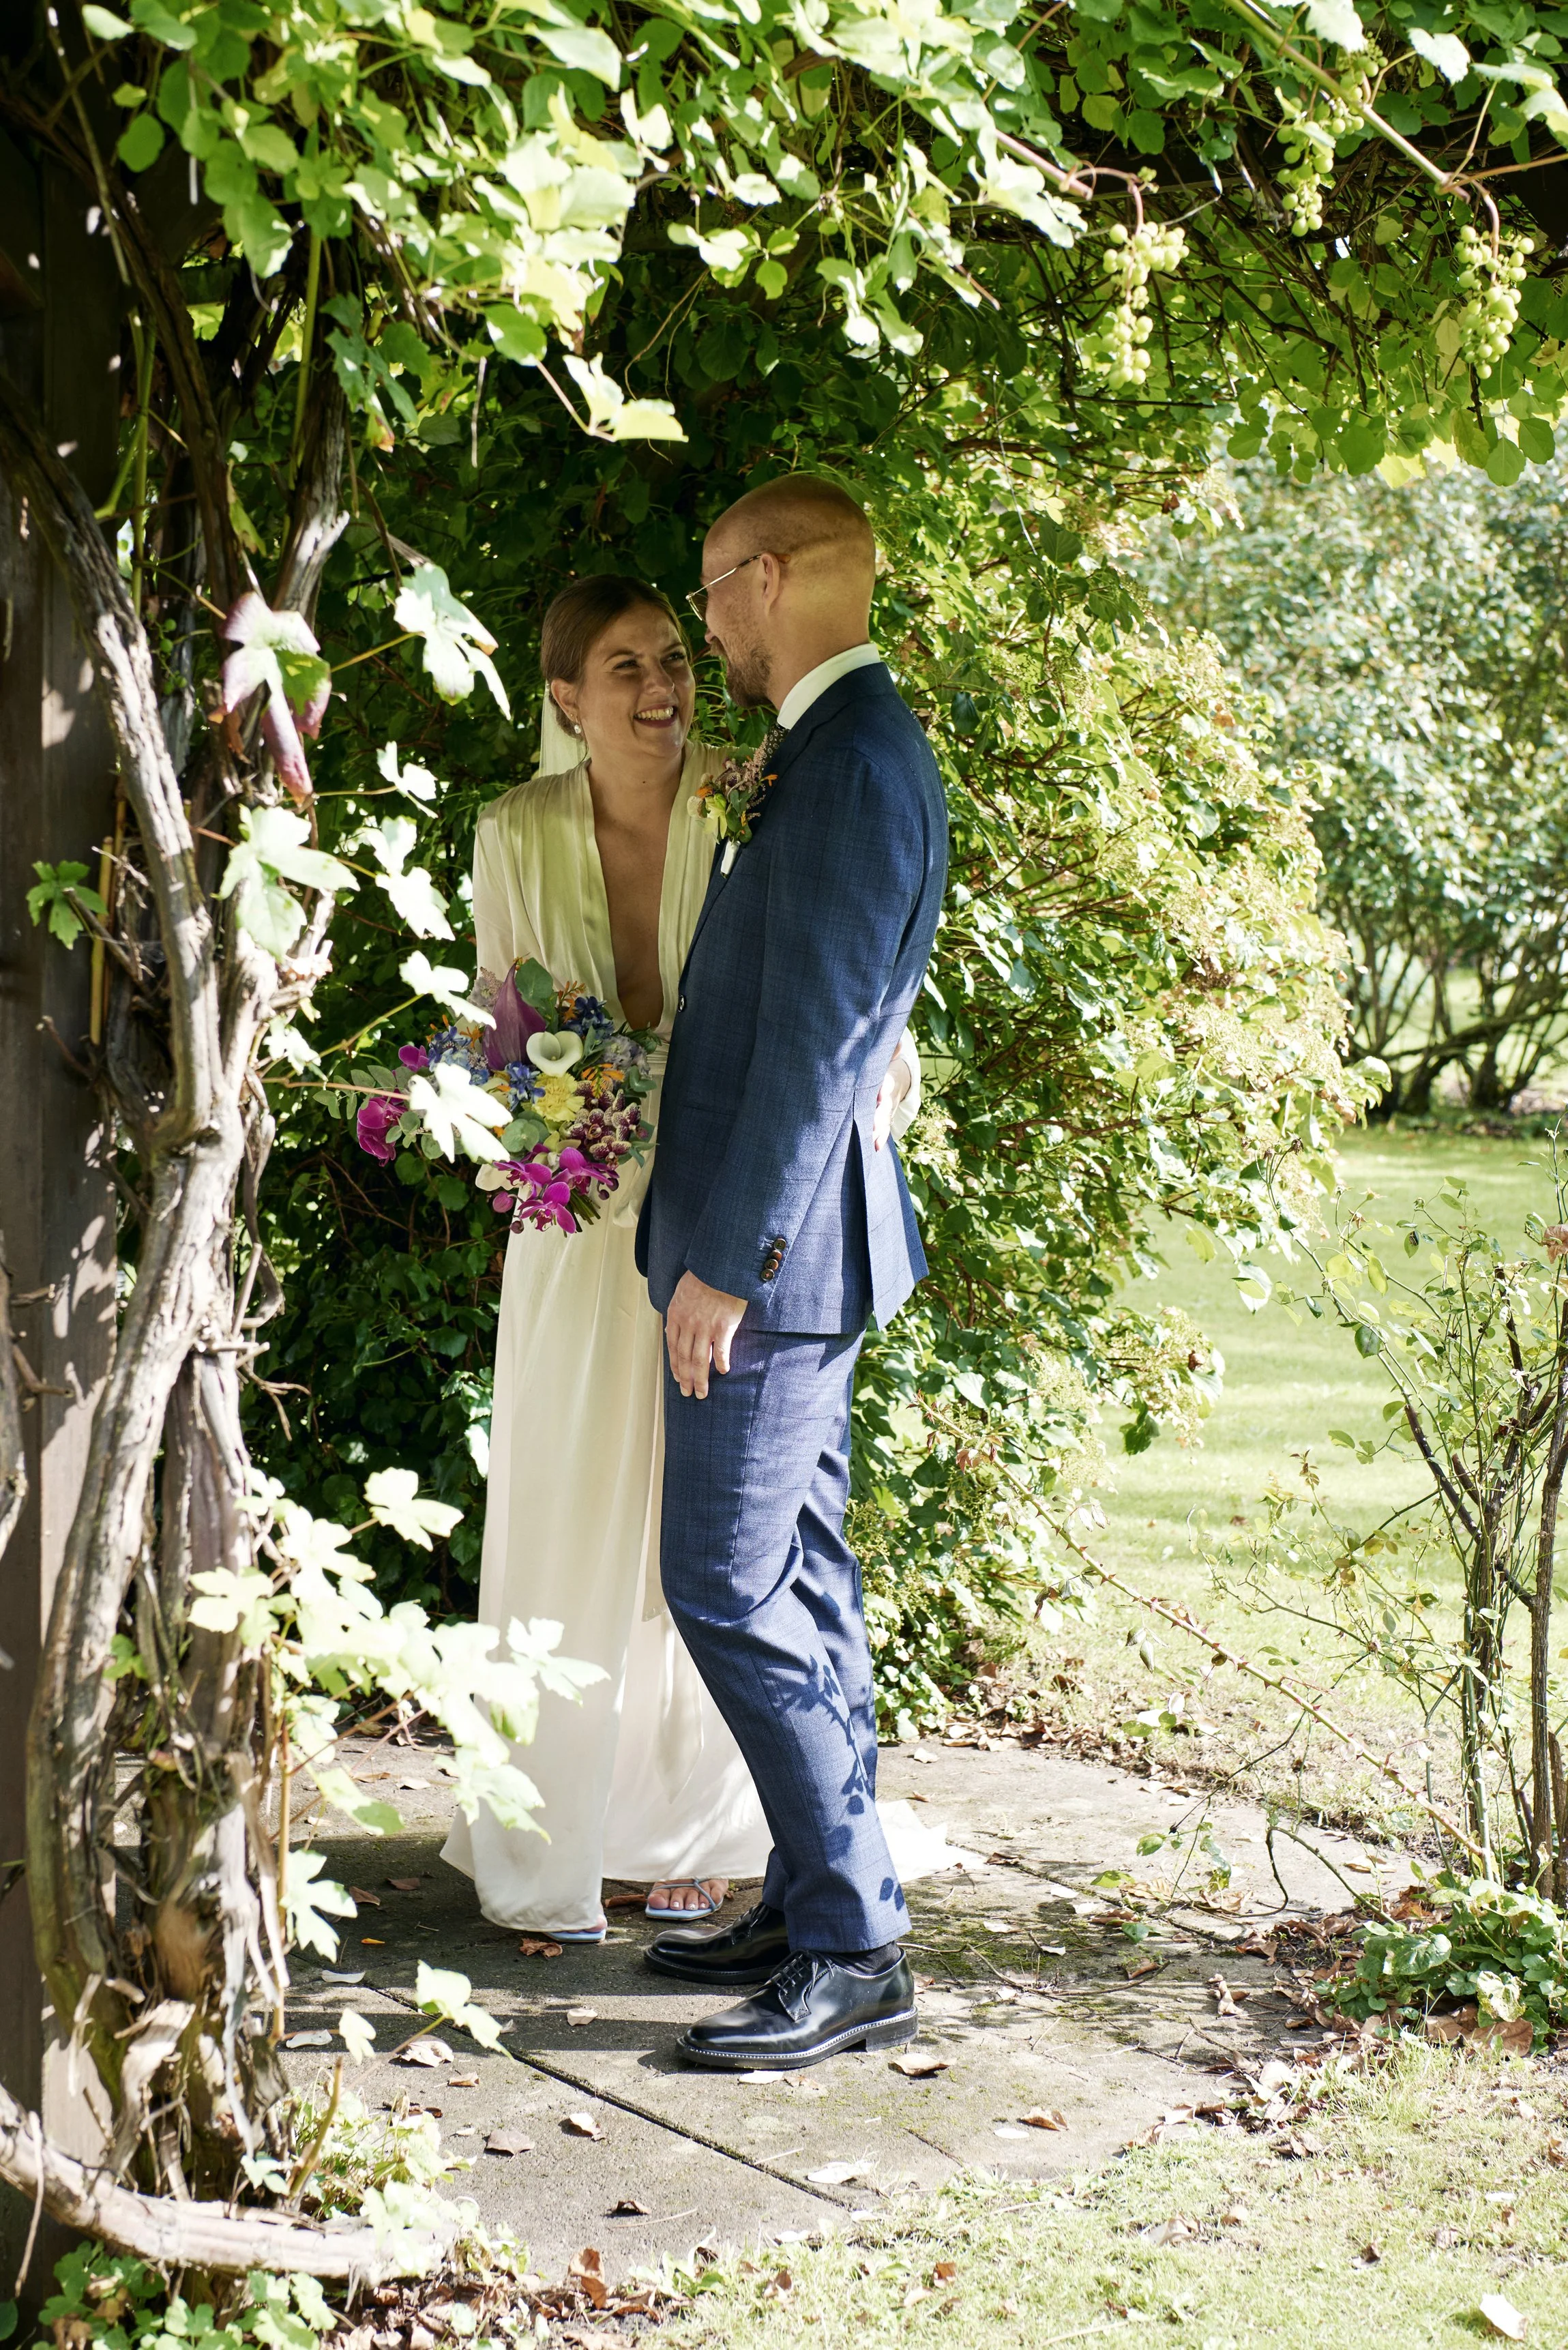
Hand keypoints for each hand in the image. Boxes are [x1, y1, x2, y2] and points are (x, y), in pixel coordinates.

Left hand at [665, 1269, 746, 1399]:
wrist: (720, 1266)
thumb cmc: (703, 1277)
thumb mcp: (681, 1293)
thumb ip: (678, 1313)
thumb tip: (671, 1329)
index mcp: (676, 1316)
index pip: (672, 1347)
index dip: (675, 1366)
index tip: (678, 1379)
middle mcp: (688, 1324)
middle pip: (684, 1358)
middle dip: (686, 1379)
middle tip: (688, 1393)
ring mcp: (705, 1326)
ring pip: (700, 1360)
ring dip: (701, 1379)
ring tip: (702, 1392)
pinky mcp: (723, 1326)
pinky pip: (721, 1351)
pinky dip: (721, 1363)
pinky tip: (724, 1371)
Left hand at [873, 1046, 911, 1151]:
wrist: (896, 1080)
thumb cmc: (882, 1067)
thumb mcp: (884, 1059)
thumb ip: (889, 1052)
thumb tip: (898, 1043)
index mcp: (886, 1081)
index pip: (886, 1085)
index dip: (883, 1091)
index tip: (879, 1097)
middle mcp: (887, 1097)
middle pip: (885, 1107)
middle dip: (879, 1117)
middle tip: (872, 1126)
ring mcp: (886, 1110)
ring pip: (884, 1121)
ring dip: (879, 1131)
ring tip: (872, 1142)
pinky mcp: (884, 1119)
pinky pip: (883, 1129)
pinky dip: (881, 1138)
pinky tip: (876, 1148)